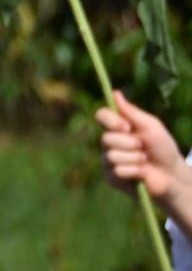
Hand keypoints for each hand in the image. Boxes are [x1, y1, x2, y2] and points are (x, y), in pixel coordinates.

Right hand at [98, 90, 191, 233]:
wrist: (171, 173)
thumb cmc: (163, 148)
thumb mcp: (150, 126)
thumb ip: (131, 112)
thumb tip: (115, 92)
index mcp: (118, 128)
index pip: (101, 116)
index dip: (110, 120)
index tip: (126, 127)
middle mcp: (110, 143)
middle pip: (106, 138)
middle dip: (129, 143)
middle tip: (143, 147)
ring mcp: (108, 161)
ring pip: (111, 156)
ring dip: (133, 158)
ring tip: (144, 161)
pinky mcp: (111, 178)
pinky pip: (117, 171)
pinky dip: (133, 171)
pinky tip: (141, 173)